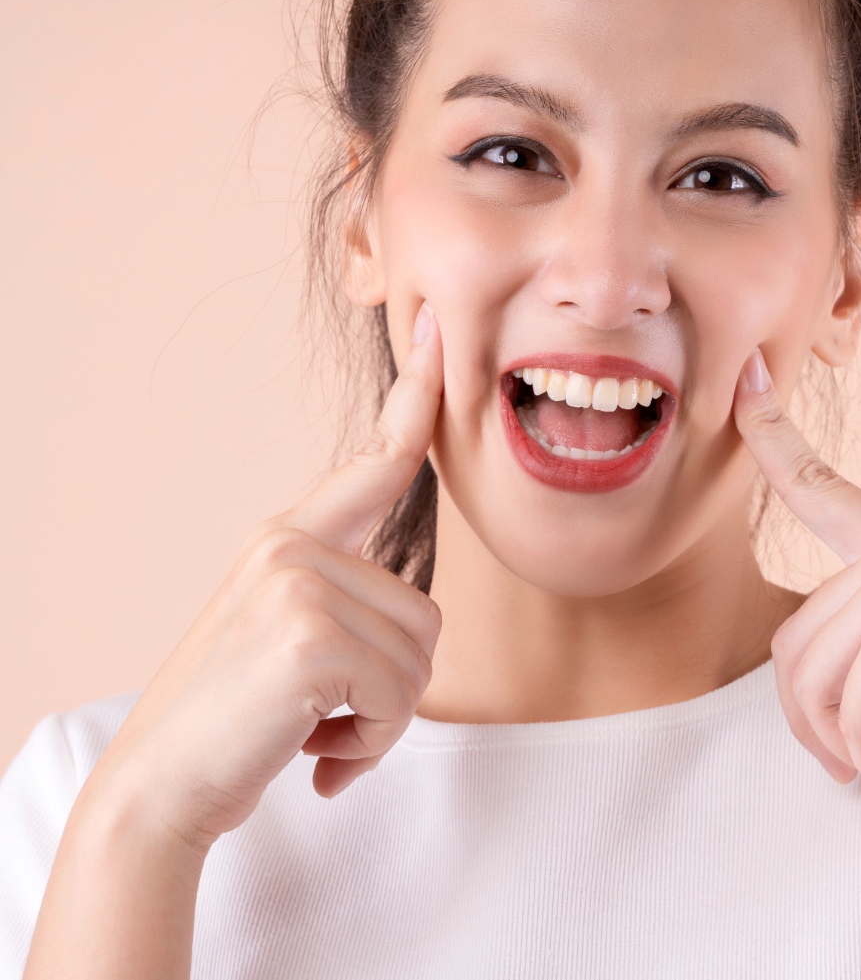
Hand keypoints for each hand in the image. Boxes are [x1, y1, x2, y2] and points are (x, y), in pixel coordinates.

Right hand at [87, 305, 445, 846]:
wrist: (159, 786)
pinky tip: (316, 756)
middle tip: (327, 719)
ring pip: (421, 660)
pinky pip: (399, 697)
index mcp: (290, 539)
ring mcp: (300, 585)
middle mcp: (293, 547)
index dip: (418, 398)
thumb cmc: (233, 720)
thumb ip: (345, 603)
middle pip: (427, 614)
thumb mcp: (283, 637)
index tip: (441, 334)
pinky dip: (371, 744)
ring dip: (382, 721)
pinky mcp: (310, 637)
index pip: (375, 462)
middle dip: (395, 688)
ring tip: (316, 733)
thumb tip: (417, 624)